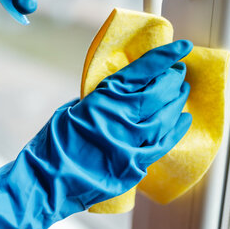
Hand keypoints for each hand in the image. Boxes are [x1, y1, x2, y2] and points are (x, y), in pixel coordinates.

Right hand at [0, 40, 192, 228]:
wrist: (46, 182)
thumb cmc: (54, 143)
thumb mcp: (74, 109)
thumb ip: (102, 99)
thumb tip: (123, 91)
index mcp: (103, 98)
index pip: (142, 71)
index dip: (165, 56)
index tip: (182, 46)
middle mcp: (121, 118)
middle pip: (160, 92)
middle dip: (173, 78)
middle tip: (178, 71)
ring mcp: (130, 143)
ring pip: (166, 116)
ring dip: (177, 101)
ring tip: (181, 91)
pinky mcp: (134, 165)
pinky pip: (164, 143)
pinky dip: (177, 129)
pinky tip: (183, 119)